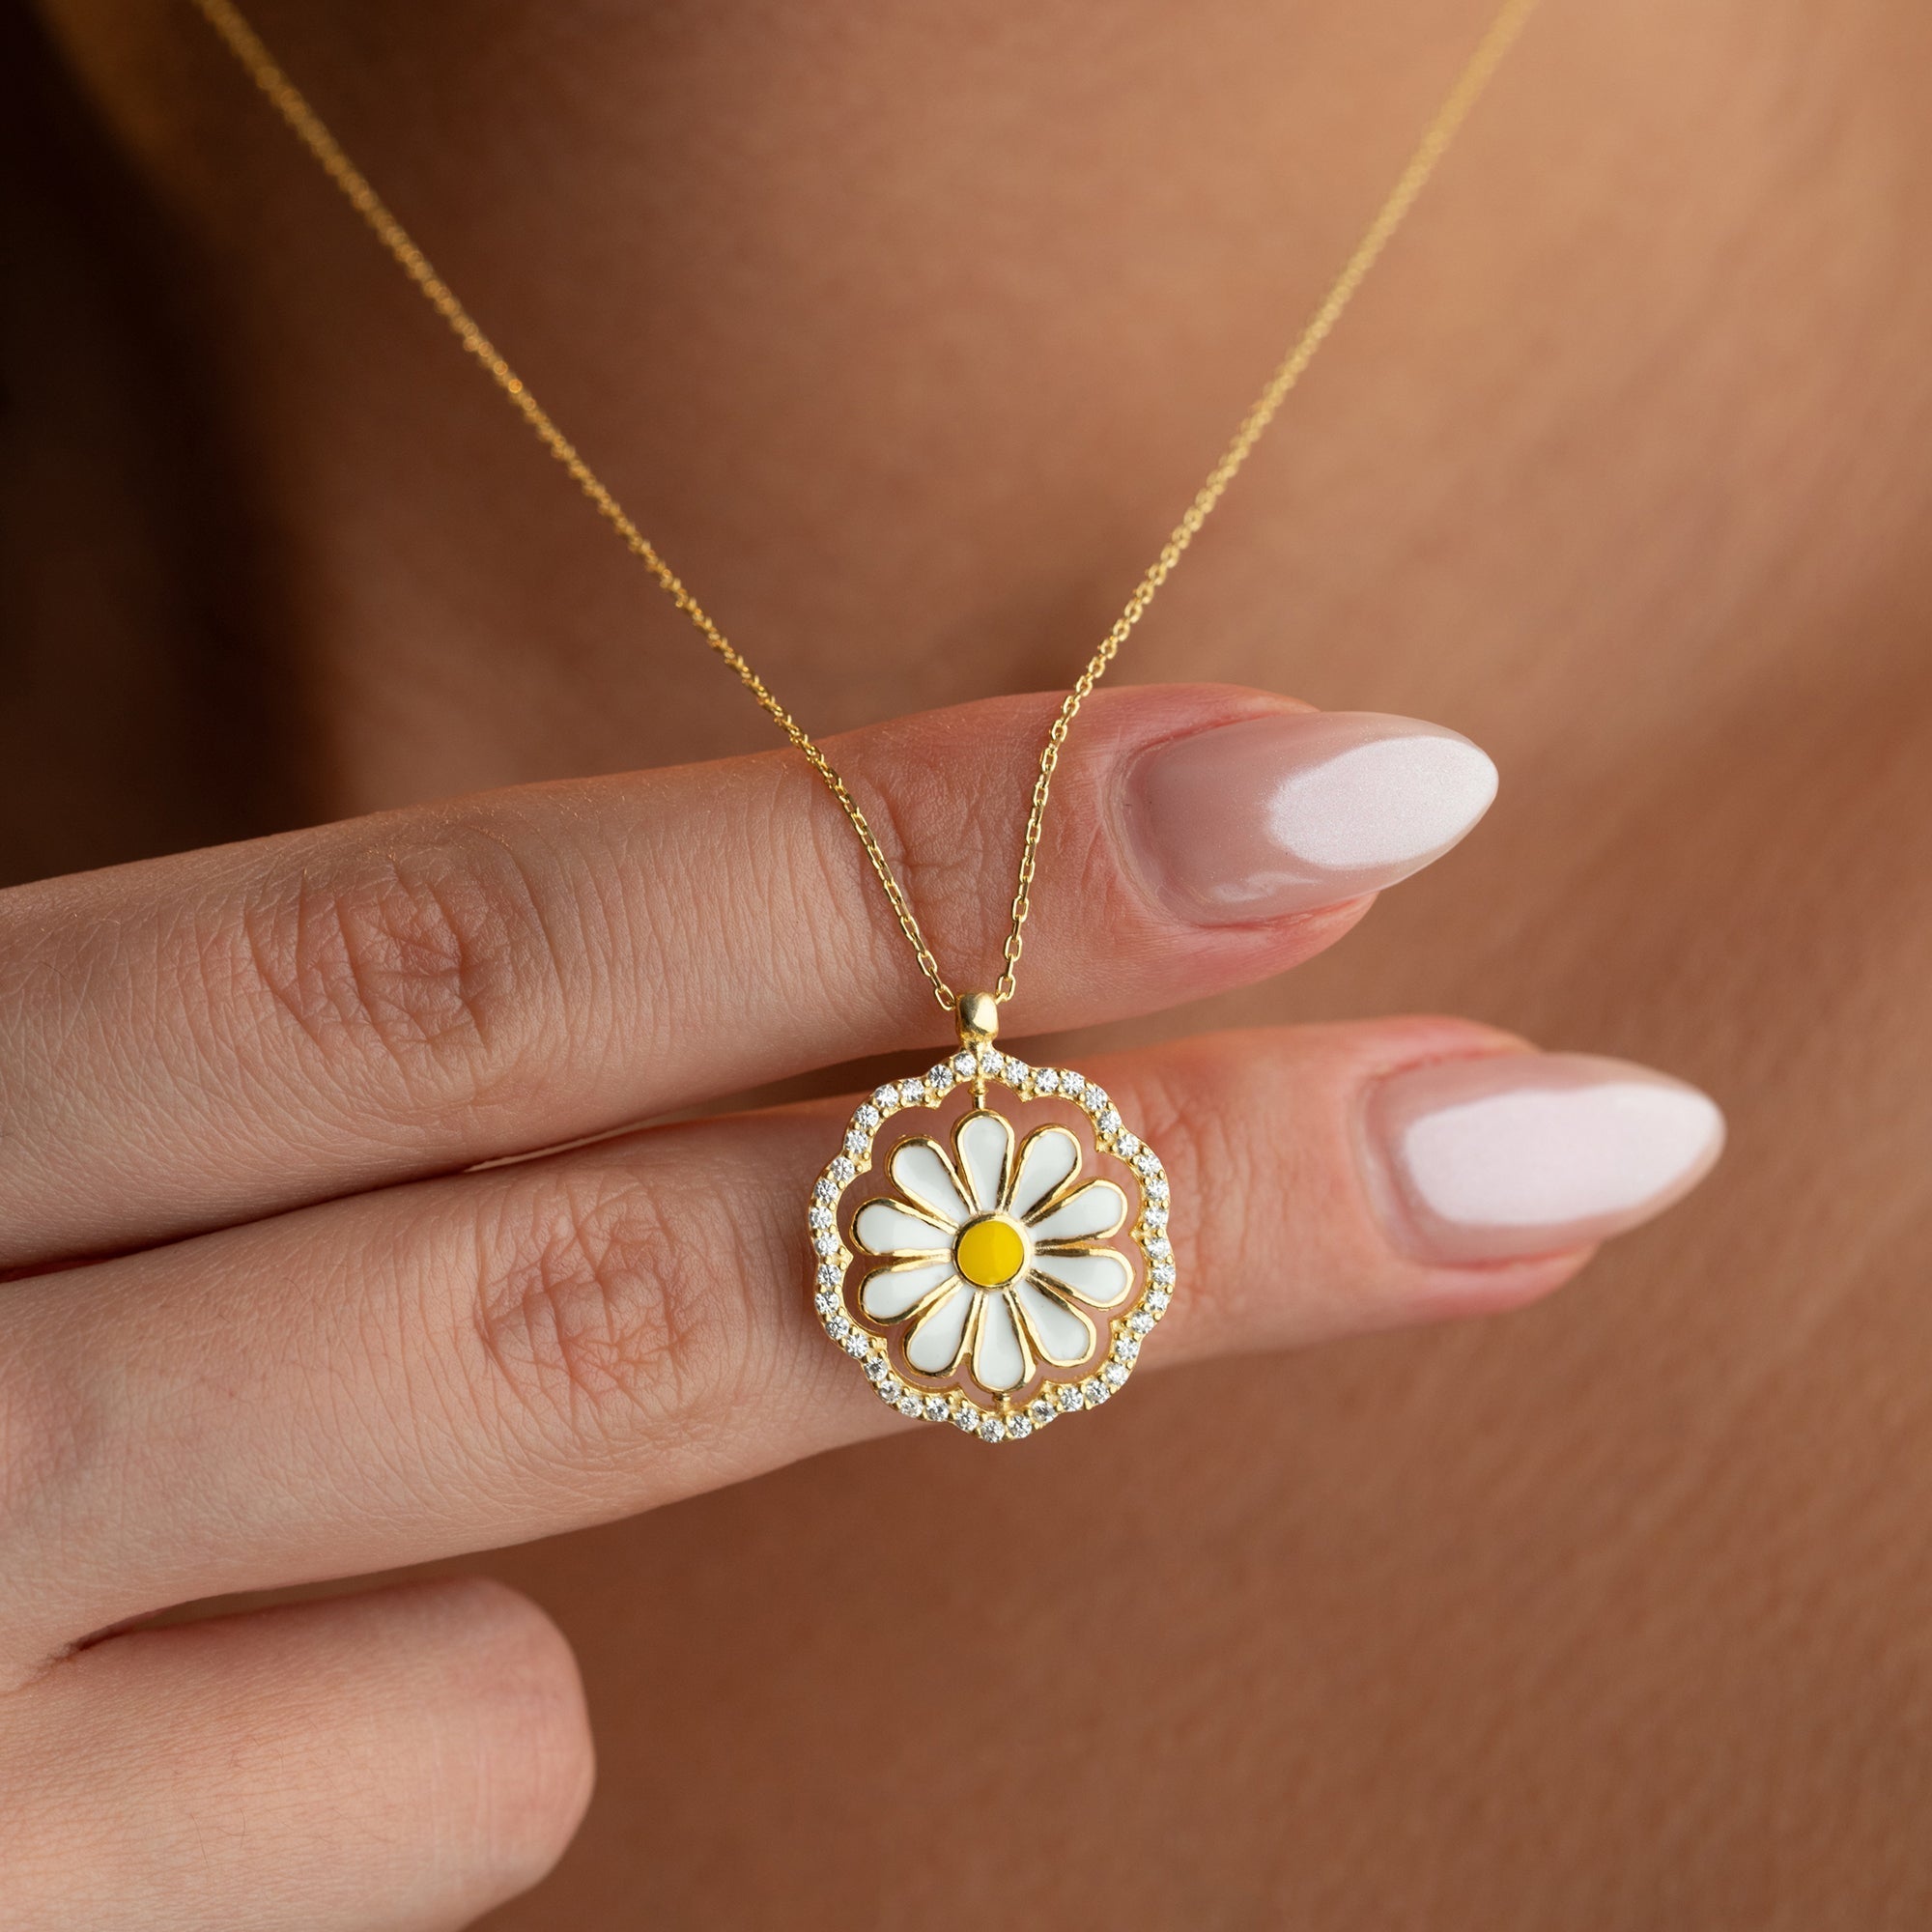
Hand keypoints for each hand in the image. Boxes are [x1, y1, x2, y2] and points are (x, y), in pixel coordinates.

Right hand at [0, 684, 1720, 1929]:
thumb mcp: (33, 1145)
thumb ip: (299, 1135)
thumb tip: (711, 1118)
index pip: (496, 945)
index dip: (935, 856)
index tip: (1345, 794)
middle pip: (618, 1268)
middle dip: (1127, 1190)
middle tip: (1537, 1118)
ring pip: (485, 1694)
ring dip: (502, 1621)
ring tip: (278, 1567)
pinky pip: (380, 1839)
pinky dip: (338, 1779)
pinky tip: (161, 1732)